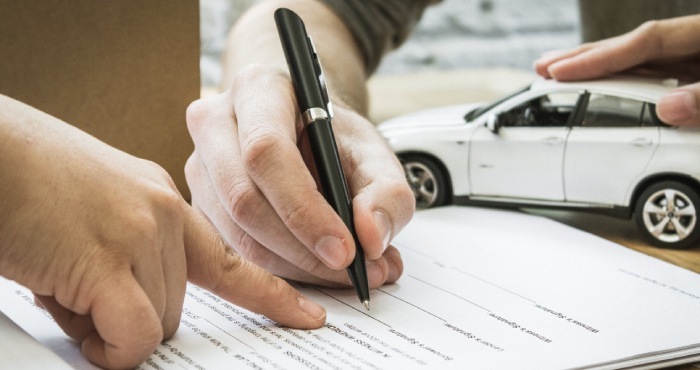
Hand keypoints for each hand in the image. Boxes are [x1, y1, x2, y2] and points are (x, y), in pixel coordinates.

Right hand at [0, 95, 325, 368]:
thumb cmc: (26, 181)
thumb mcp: (98, 209)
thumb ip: (130, 251)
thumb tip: (132, 309)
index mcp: (164, 202)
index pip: (231, 257)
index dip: (272, 293)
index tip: (307, 314)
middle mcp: (163, 214)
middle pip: (180, 306)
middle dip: (131, 316)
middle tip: (78, 292)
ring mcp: (140, 234)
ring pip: (157, 324)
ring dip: (107, 327)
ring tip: (62, 287)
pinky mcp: (107, 260)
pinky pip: (133, 336)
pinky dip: (108, 347)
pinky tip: (77, 320)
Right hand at [185, 64, 413, 287]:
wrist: (306, 133)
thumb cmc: (334, 139)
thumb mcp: (375, 154)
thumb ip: (388, 192)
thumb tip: (370, 237)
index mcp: (257, 89)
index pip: (266, 151)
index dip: (304, 208)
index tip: (345, 250)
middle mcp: (215, 123)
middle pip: (244, 199)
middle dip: (302, 249)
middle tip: (353, 271)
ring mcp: (199, 166)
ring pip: (236, 234)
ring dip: (295, 267)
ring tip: (348, 274)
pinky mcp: (199, 204)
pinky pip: (232, 250)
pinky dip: (279, 272)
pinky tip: (317, 270)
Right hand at [534, 14, 699, 125]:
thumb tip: (668, 107)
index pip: (643, 41)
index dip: (600, 57)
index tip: (562, 71)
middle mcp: (694, 43)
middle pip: (630, 45)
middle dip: (585, 57)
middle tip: (544, 68)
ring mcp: (695, 60)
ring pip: (637, 62)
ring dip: (597, 70)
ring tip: (560, 75)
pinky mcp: (695, 76)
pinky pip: (653, 77)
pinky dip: (624, 83)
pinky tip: (604, 87)